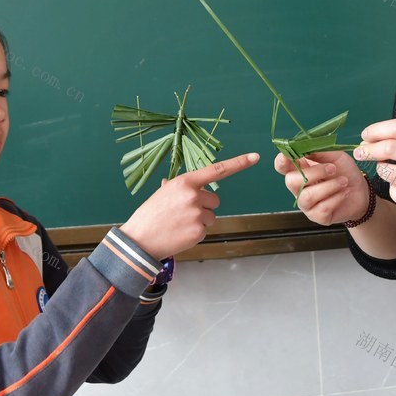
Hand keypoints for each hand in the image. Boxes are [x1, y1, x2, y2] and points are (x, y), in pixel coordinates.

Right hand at [121, 152, 259, 259]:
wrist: (140, 239)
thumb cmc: (150, 214)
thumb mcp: (163, 193)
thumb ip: (179, 187)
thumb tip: (182, 186)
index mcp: (186, 182)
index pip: (217, 170)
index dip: (238, 163)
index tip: (254, 157)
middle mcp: (194, 196)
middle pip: (215, 201)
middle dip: (204, 207)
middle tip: (184, 213)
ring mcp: (197, 214)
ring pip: (210, 217)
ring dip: (199, 221)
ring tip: (179, 224)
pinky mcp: (198, 232)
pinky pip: (205, 230)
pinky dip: (195, 233)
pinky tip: (180, 233)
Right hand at [273, 151, 369, 225]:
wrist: (361, 191)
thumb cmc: (345, 172)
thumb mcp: (335, 156)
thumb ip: (320, 152)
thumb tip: (306, 148)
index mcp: (300, 169)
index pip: (281, 165)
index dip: (282, 160)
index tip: (289, 155)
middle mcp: (298, 187)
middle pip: (291, 181)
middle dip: (314, 173)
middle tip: (333, 169)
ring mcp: (306, 203)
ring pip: (307, 196)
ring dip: (329, 186)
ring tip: (343, 181)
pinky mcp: (316, 216)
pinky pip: (321, 208)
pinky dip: (336, 198)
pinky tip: (344, 193)